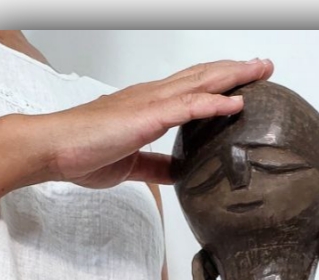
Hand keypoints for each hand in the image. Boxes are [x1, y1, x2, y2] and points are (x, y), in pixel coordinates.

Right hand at [44, 58, 273, 189]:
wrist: (56, 149)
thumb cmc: (84, 153)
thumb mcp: (131, 164)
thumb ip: (156, 166)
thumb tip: (179, 174)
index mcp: (148, 106)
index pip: (191, 88)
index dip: (219, 83)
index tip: (243, 83)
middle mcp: (153, 96)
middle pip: (203, 77)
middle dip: (235, 71)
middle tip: (263, 66)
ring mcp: (151, 103)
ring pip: (201, 82)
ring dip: (233, 77)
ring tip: (260, 71)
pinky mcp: (147, 116)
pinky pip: (189, 106)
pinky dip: (215, 103)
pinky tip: (237, 104)